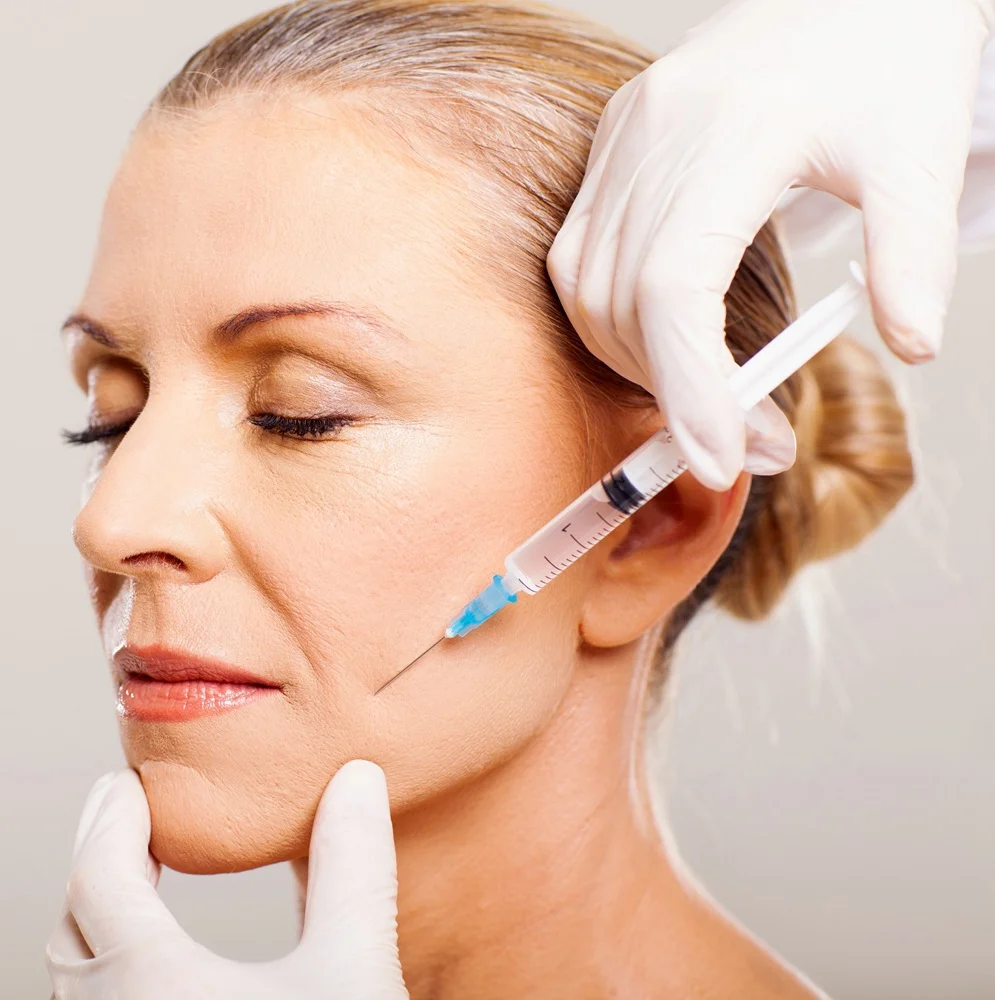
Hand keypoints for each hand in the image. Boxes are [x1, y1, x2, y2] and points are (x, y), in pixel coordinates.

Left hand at [46, 762, 407, 999]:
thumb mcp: (352, 970)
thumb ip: (353, 868)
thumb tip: (356, 778)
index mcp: (153, 986)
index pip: (101, 878)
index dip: (113, 821)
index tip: (135, 783)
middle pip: (71, 930)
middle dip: (94, 860)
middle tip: (124, 813)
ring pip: (75, 983)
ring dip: (95, 920)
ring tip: (135, 879)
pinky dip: (107, 972)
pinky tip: (153, 971)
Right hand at [547, 0, 993, 488]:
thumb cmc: (886, 51)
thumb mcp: (922, 150)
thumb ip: (914, 256)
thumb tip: (911, 347)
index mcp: (733, 128)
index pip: (672, 285)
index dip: (688, 386)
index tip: (723, 459)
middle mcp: (655, 133)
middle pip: (620, 301)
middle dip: (672, 394)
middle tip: (744, 446)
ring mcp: (622, 139)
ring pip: (585, 290)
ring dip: (638, 365)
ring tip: (710, 402)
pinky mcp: (613, 148)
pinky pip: (581, 259)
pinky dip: (615, 322)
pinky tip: (667, 345)